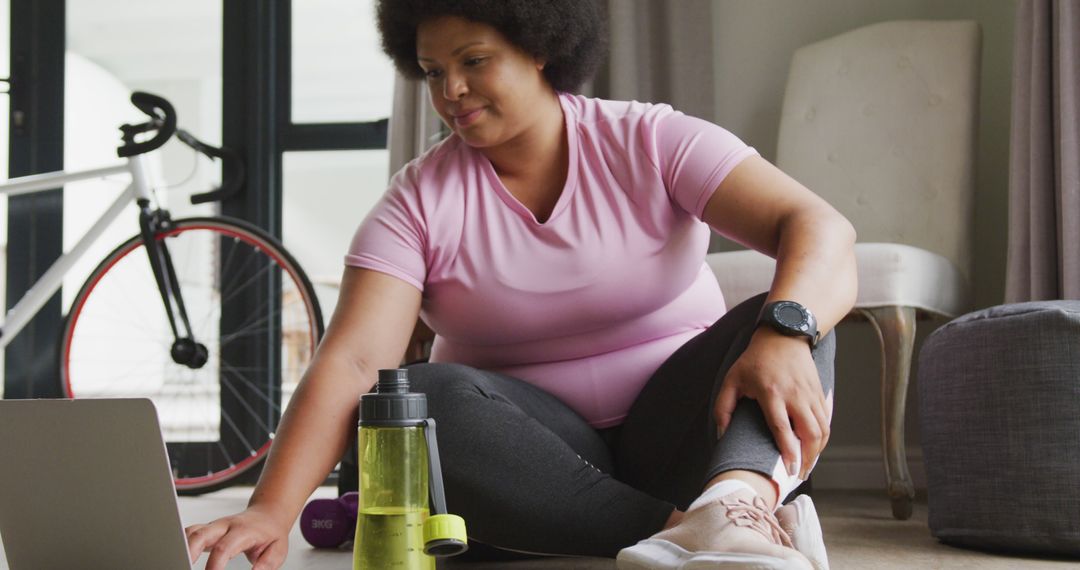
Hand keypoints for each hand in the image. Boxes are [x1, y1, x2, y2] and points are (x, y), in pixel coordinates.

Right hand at [185, 505, 291, 569]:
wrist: (268, 515)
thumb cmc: (271, 535)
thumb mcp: (278, 550)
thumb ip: (267, 563)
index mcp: (242, 531)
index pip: (224, 547)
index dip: (215, 565)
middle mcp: (225, 526)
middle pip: (200, 534)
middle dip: (188, 552)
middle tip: (182, 567)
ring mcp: (213, 526)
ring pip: (191, 532)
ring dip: (181, 548)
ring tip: (176, 564)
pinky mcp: (207, 530)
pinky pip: (189, 534)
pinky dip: (181, 545)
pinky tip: (178, 559)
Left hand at [714, 327, 831, 479]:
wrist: (784, 334)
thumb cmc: (755, 359)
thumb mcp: (732, 379)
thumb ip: (722, 407)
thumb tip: (721, 434)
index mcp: (771, 393)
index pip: (783, 428)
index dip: (789, 452)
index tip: (789, 470)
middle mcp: (795, 395)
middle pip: (811, 433)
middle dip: (808, 458)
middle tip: (799, 474)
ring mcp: (810, 394)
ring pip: (823, 429)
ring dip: (817, 451)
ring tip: (807, 465)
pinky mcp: (819, 392)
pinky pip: (826, 419)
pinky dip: (823, 437)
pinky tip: (815, 448)